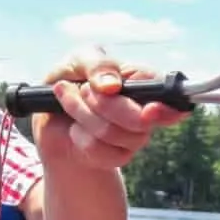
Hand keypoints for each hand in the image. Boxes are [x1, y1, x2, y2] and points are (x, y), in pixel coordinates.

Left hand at [32, 45, 188, 170]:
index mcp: (144, 82)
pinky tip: (75, 128)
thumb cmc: (70, 82)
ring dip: (81, 114)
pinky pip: (97, 149)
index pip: (167, 94)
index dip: (164, 106)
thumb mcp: (77, 62)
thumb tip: (111, 86)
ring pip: (111, 132)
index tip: (150, 110)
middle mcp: (147, 111)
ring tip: (70, 103)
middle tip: (82, 89)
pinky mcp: (118, 157)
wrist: (51, 117)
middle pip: (139, 119)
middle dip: (101, 103)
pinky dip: (77, 134)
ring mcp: (135, 137)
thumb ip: (98, 65)